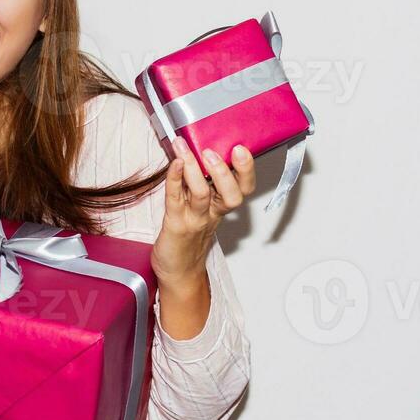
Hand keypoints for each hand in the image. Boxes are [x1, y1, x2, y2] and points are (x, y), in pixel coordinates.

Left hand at [151, 138, 255, 286]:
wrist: (178, 271)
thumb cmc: (188, 238)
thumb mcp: (202, 209)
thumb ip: (203, 184)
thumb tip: (198, 149)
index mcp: (221, 207)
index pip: (242, 189)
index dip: (245, 170)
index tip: (241, 148)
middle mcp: (211, 213)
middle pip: (230, 194)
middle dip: (225, 171)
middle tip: (214, 151)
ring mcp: (194, 219)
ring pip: (202, 194)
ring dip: (194, 169)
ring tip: (185, 148)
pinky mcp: (175, 224)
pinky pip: (175, 198)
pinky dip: (175, 179)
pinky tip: (174, 163)